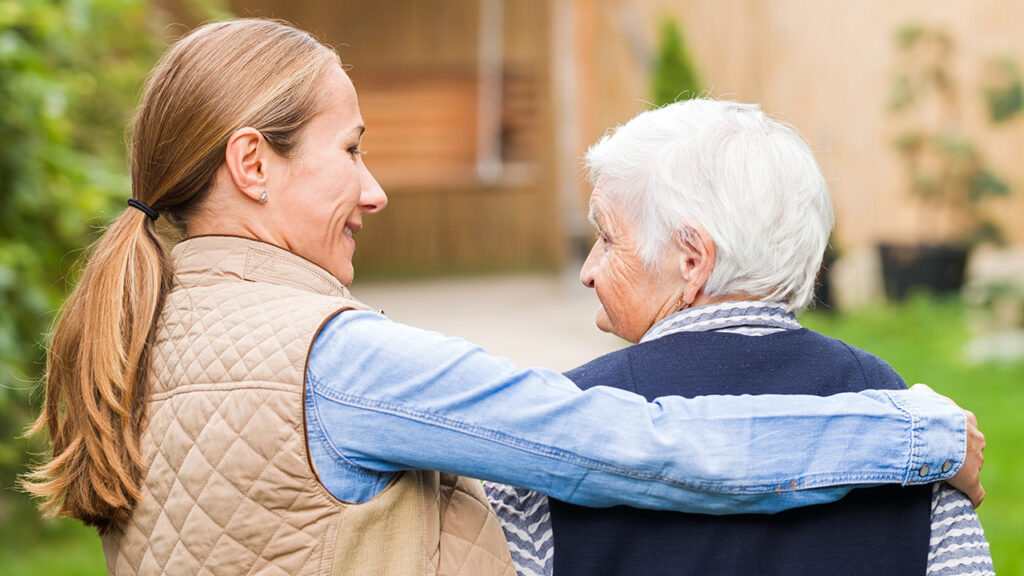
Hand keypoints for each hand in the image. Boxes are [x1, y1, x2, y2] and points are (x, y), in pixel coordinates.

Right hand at [911, 383, 984, 507]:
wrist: (929, 432)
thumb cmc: (923, 412)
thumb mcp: (920, 395)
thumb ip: (921, 394)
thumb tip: (916, 393)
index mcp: (965, 419)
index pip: (963, 427)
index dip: (951, 434)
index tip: (937, 438)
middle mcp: (975, 438)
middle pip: (971, 447)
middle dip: (958, 452)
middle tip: (937, 456)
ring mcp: (976, 460)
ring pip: (973, 467)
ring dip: (960, 471)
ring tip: (941, 475)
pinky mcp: (971, 480)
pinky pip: (976, 492)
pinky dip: (971, 497)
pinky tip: (966, 500)